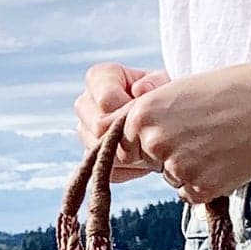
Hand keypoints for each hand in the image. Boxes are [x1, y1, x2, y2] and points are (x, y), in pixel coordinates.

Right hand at [75, 62, 171, 181]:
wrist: (166, 118)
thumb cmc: (163, 95)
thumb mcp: (165, 83)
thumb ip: (155, 82)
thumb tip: (140, 90)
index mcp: (98, 78)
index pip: (106, 100)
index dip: (132, 110)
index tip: (151, 111)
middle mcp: (85, 104)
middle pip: (98, 128)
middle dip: (129, 134)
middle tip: (154, 134)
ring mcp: (84, 132)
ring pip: (101, 152)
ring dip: (131, 154)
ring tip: (153, 146)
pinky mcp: (92, 158)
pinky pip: (108, 171)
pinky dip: (132, 169)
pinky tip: (147, 159)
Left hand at [115, 61, 250, 206]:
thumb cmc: (230, 91)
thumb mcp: (178, 92)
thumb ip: (147, 116)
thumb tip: (117, 142)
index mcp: (142, 113)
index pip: (124, 145)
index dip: (151, 140)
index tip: (177, 129)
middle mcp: (154, 141)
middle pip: (150, 163)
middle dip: (171, 154)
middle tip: (205, 132)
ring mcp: (177, 166)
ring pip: (171, 178)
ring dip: (191, 168)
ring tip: (220, 142)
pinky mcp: (200, 188)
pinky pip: (191, 194)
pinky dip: (207, 183)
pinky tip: (226, 160)